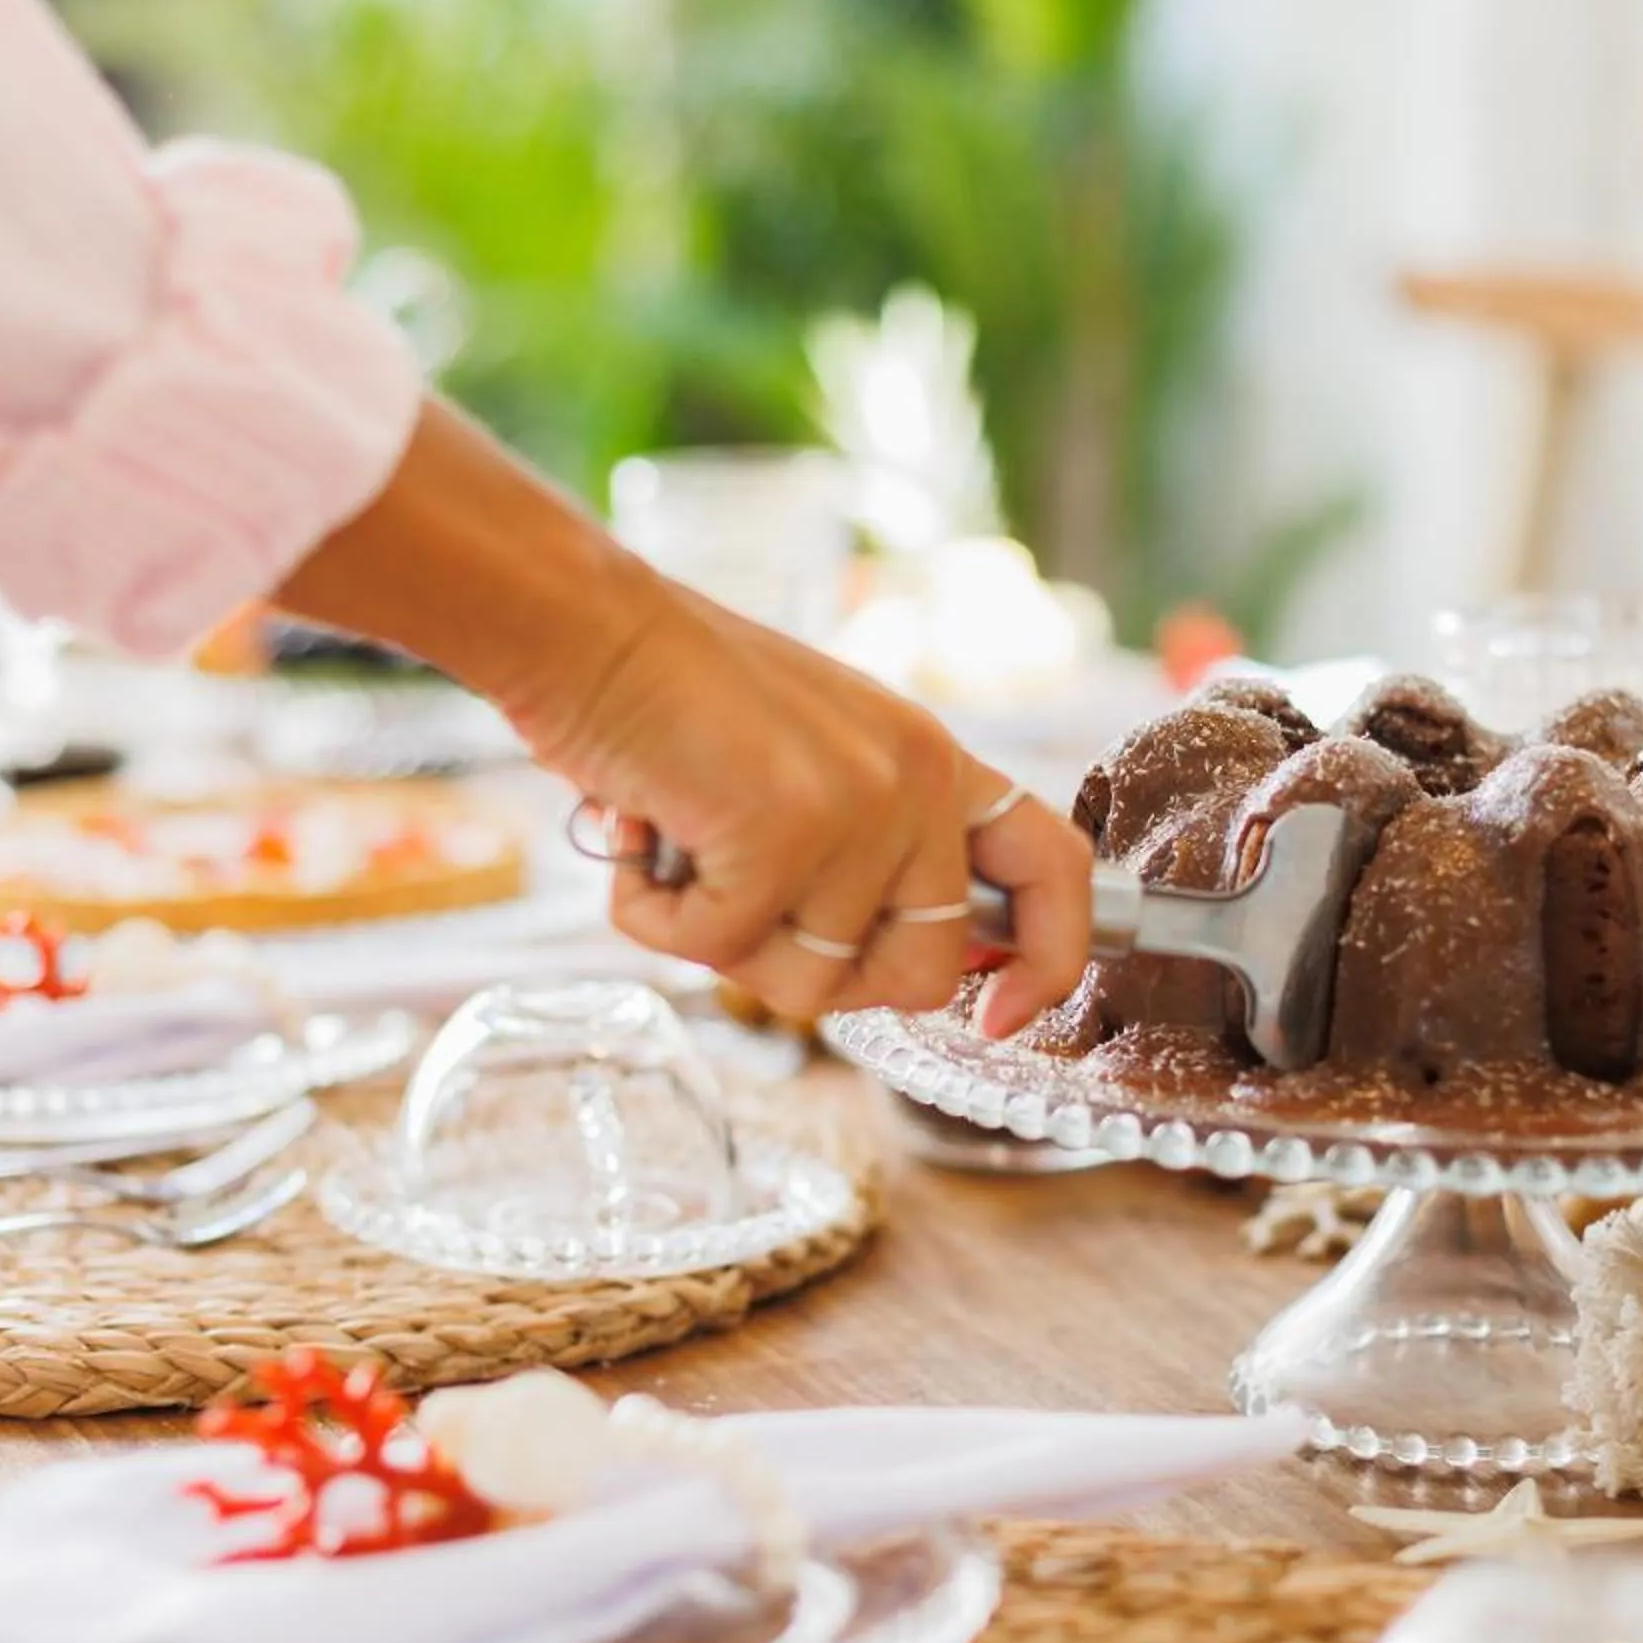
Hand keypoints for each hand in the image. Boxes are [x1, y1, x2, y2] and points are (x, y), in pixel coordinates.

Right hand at [275, 398, 1091, 1031]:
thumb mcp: (809, 763)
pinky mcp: (783, 832)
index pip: (1055, 868)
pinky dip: (653, 919)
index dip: (1049, 961)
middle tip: (742, 919)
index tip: (1001, 1017)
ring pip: (809, 982)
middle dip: (826, 979)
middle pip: (922, 974)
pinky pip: (718, 949)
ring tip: (676, 856)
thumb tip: (887, 973)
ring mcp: (858, 807)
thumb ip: (867, 849)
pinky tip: (633, 841)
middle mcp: (917, 780)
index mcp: (934, 760)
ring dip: (719, 943)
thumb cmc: (670, 700)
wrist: (586, 625)